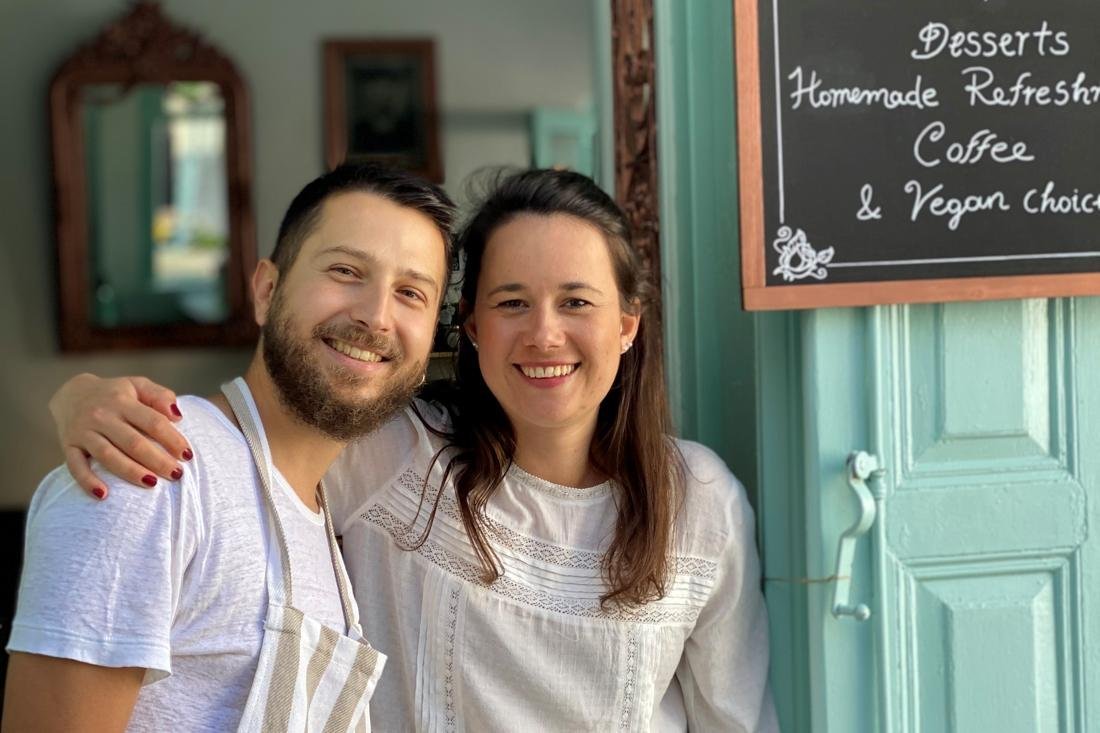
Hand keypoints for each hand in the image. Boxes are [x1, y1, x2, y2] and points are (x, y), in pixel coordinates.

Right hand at [48, 374, 191, 498]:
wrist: (72, 393)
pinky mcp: (68, 446)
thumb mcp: (138, 385)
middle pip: (133, 442)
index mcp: (122, 401)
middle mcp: (102, 416)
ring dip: (130, 472)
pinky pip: (75, 466)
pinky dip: (87, 481)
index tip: (188, 455)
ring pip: (108, 455)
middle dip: (157, 460)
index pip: (153, 422)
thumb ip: (160, 396)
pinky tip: (103, 495)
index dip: (172, 439)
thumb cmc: (115, 393)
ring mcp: (83, 432)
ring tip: (151, 484)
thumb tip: (178, 415)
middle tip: (177, 475)